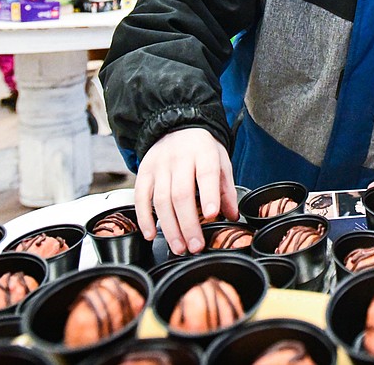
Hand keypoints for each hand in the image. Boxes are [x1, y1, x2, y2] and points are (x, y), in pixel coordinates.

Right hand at [133, 128, 238, 254]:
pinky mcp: (143, 172)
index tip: (212, 215)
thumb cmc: (201, 148)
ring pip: (161, 200)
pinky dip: (144, 218)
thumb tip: (232, 216)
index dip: (209, 195)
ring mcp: (159, 166)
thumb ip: (226, 189)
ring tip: (179, 247)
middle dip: (188, 224)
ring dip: (169, 227)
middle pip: (181, 194)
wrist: (176, 126)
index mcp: (203, 153)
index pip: (206, 174)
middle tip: (195, 246)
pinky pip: (140, 197)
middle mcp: (179, 158)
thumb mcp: (220, 161)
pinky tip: (151, 234)